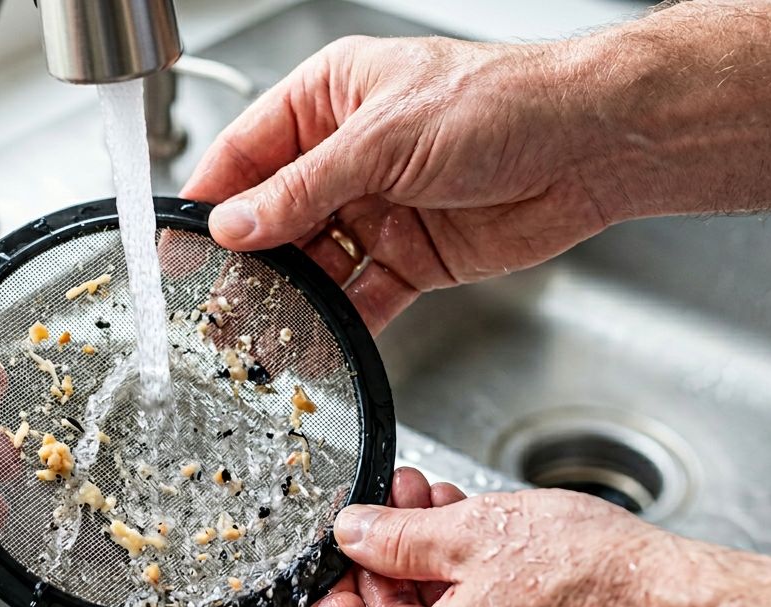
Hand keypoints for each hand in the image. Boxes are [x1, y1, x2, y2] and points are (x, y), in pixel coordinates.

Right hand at [182, 36, 606, 333]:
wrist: (590, 146)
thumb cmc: (503, 103)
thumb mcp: (382, 140)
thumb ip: (301, 190)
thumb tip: (236, 224)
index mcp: (329, 101)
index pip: (246, 153)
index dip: (210, 198)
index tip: (179, 242)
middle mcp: (347, 156)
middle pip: (274, 216)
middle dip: (246, 260)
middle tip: (213, 301)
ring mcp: (378, 209)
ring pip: (314, 264)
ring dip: (289, 298)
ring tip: (256, 331)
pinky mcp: (411, 257)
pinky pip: (361, 296)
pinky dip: (339, 322)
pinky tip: (316, 342)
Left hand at [311, 468, 695, 606]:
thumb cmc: (599, 586)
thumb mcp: (474, 535)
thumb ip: (398, 536)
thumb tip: (355, 533)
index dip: (333, 593)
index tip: (341, 553)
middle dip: (394, 560)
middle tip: (404, 500)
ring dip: (436, 571)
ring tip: (448, 508)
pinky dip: (477, 600)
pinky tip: (490, 547)